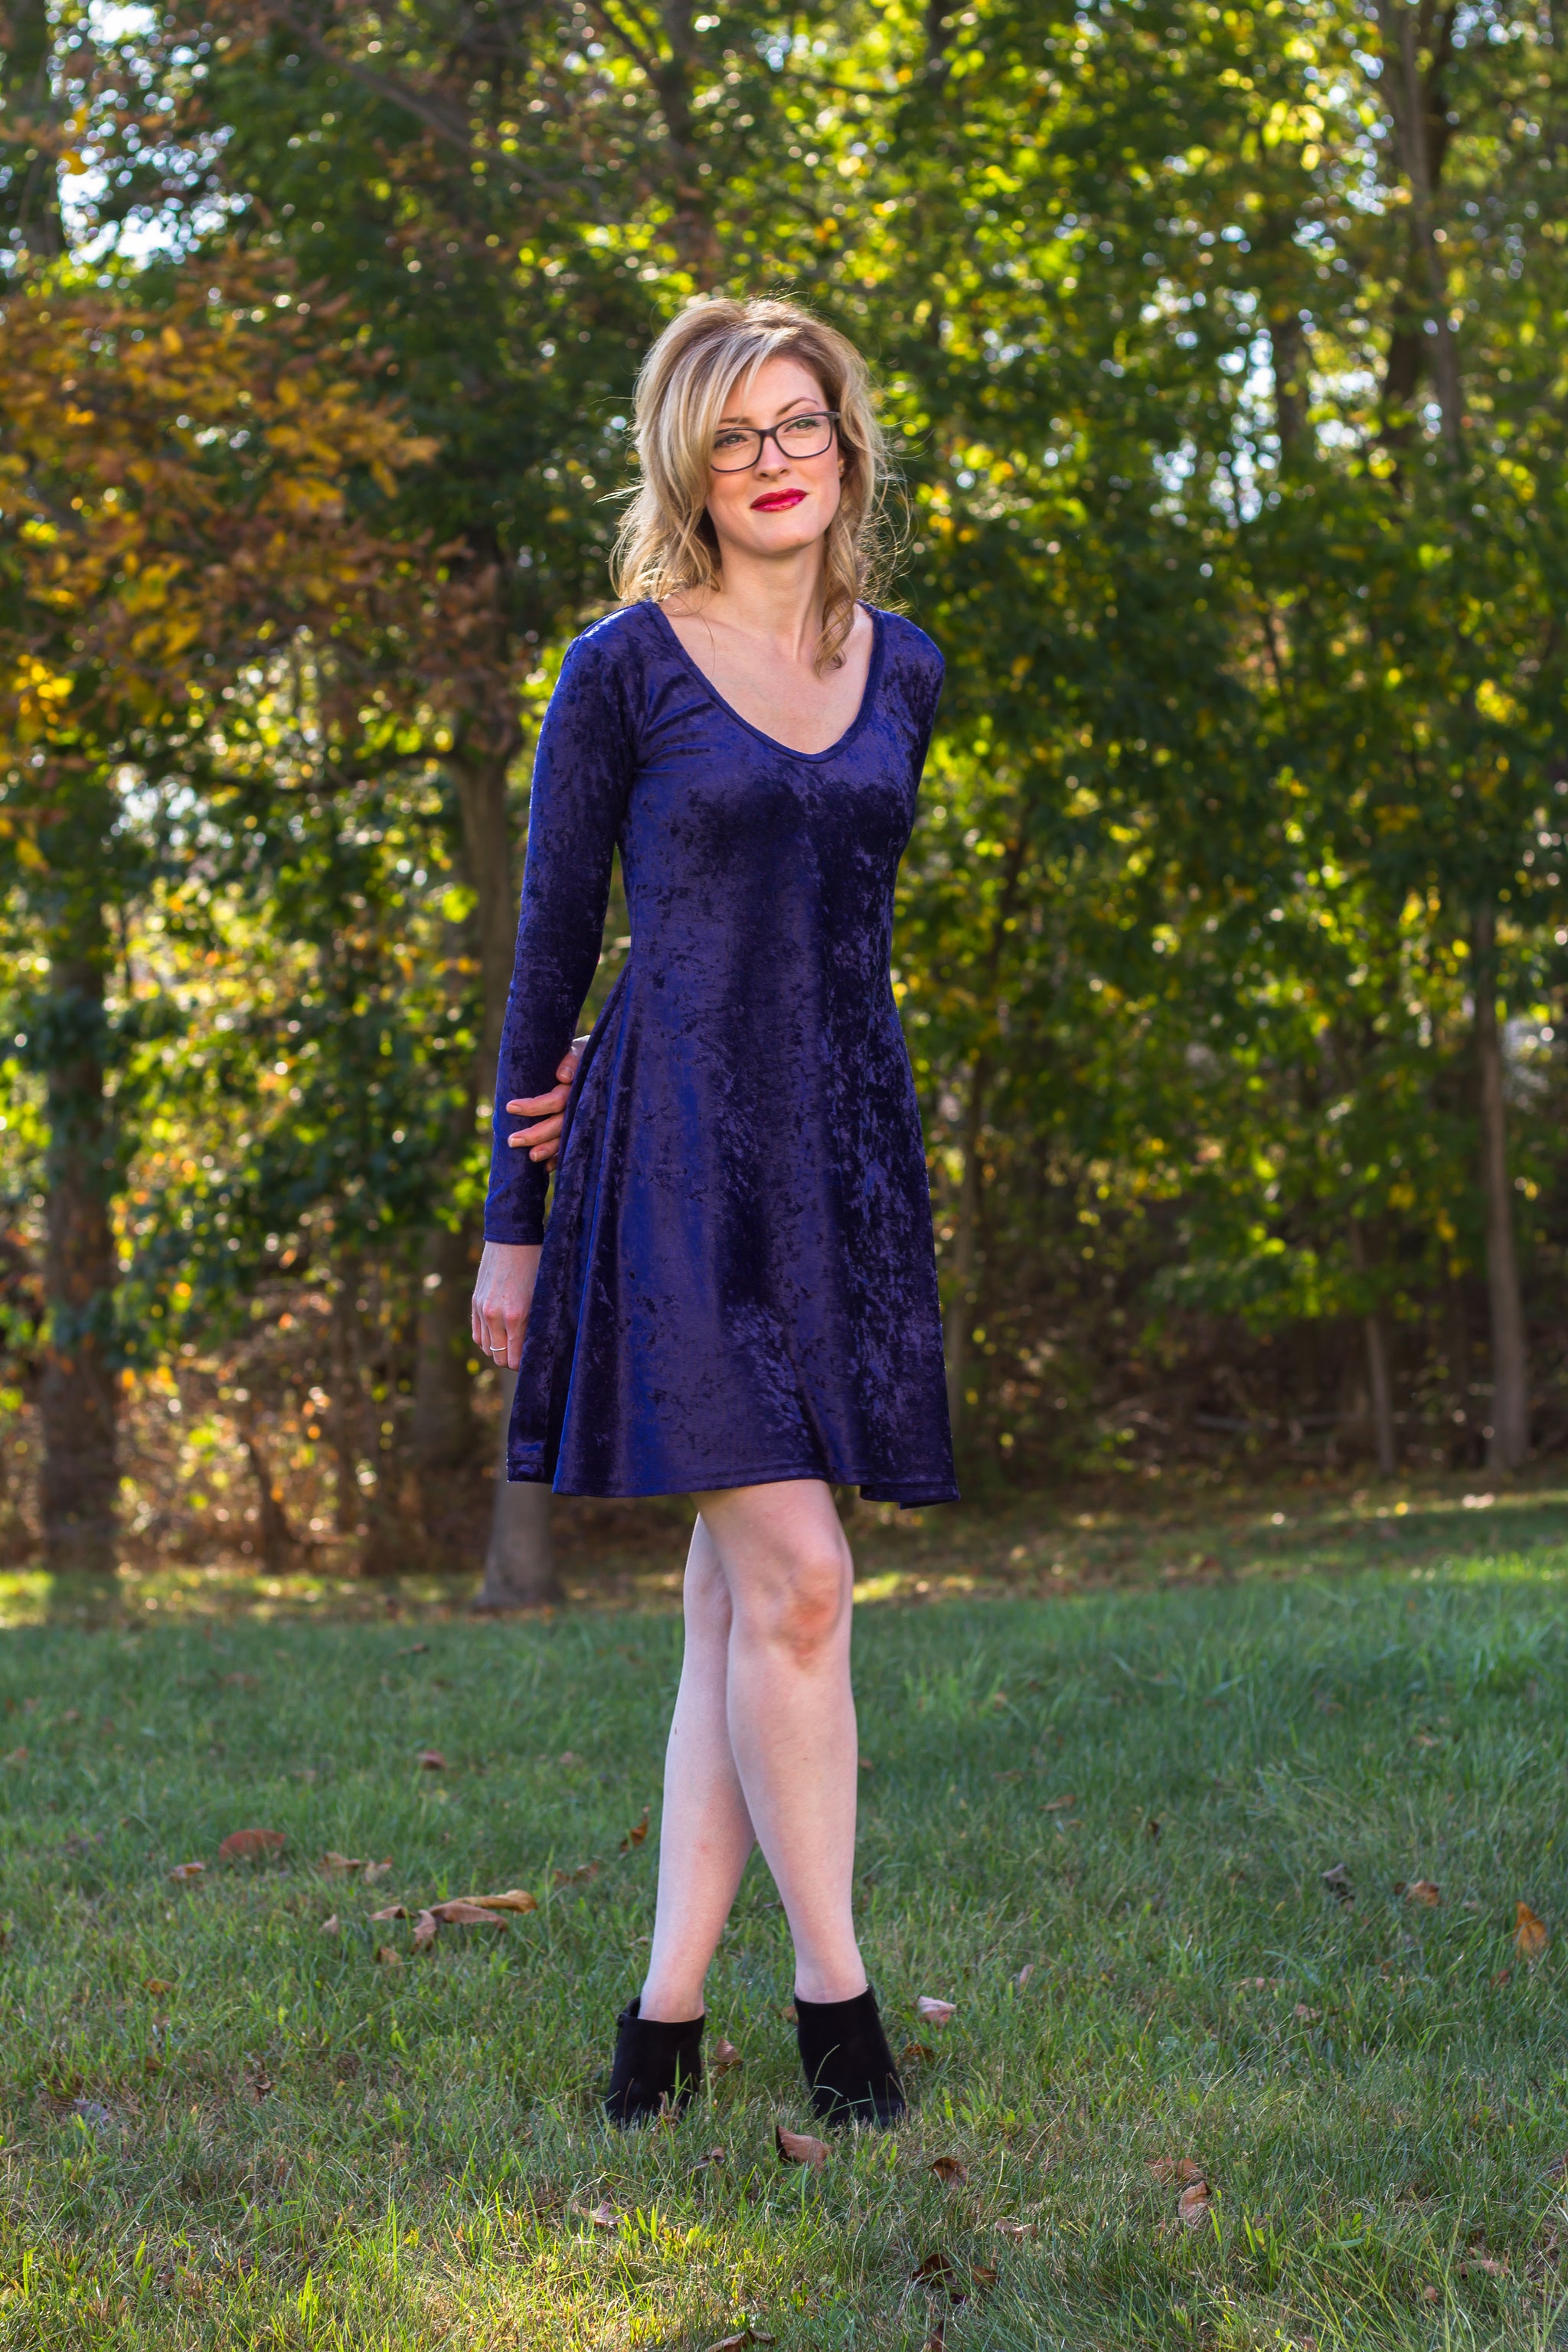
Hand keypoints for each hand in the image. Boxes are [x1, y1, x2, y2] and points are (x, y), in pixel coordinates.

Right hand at [472, 1241, 541, 1371]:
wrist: (512, 1238)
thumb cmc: (537, 1264)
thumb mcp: (543, 1295)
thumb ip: (537, 1323)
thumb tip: (537, 1346)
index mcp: (517, 1316)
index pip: (515, 1359)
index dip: (524, 1365)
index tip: (533, 1361)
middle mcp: (495, 1316)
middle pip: (499, 1358)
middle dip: (512, 1361)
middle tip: (524, 1356)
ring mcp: (482, 1309)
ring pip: (487, 1348)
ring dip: (499, 1350)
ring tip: (513, 1345)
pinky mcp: (475, 1302)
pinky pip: (477, 1335)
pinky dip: (487, 1340)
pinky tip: (500, 1335)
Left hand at [505, 1044, 581, 1165]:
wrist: (608, 1060)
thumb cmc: (586, 1054)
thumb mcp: (580, 1049)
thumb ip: (571, 1059)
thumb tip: (562, 1076)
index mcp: (577, 1088)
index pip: (555, 1101)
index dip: (534, 1106)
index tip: (509, 1107)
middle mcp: (581, 1106)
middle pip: (558, 1125)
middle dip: (536, 1135)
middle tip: (512, 1141)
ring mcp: (585, 1119)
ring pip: (566, 1138)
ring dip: (549, 1150)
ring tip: (531, 1157)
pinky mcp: (586, 1127)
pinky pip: (574, 1145)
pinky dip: (561, 1157)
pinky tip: (547, 1167)